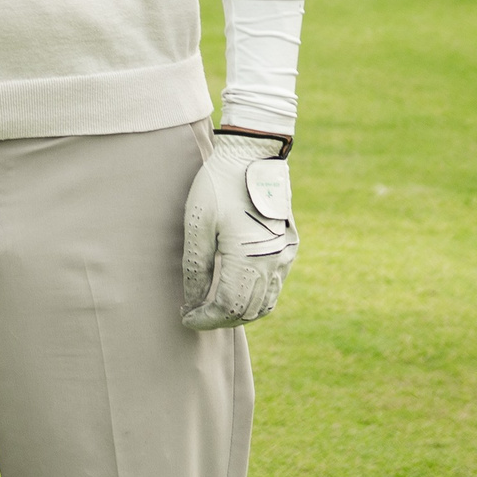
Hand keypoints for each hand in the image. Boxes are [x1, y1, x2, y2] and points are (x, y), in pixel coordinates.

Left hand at [181, 132, 296, 329]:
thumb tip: (193, 300)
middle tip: (195, 316)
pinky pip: (275, 286)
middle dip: (220, 319)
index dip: (205, 318)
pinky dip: (256, 298)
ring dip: (240, 312)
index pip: (228, 306)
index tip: (185, 318)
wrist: (251, 157)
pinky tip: (235, 291)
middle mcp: (273, 263)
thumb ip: (196, 266)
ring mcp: (285, 257)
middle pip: (248, 310)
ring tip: (212, 309)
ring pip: (266, 303)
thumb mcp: (197, 224)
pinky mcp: (290, 249)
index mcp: (249, 259)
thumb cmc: (217, 187)